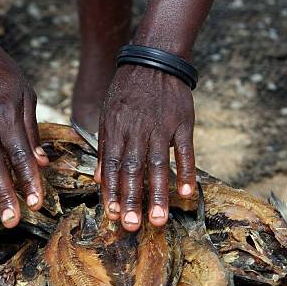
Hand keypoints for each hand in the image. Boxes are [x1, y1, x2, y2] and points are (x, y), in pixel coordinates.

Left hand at [95, 65, 195, 231]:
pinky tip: (186, 193)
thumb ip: (105, 147)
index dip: (113, 191)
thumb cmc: (127, 92)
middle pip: (134, 170)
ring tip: (159, 220)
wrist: (155, 59)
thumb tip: (99, 179)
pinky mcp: (183, 123)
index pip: (113, 166)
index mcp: (116, 130)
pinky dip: (186, 171)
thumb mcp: (108, 115)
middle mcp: (137, 130)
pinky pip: (185, 150)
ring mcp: (161, 127)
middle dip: (132, 199)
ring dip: (159, 194)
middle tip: (132, 226)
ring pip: (159, 165)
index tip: (113, 215)